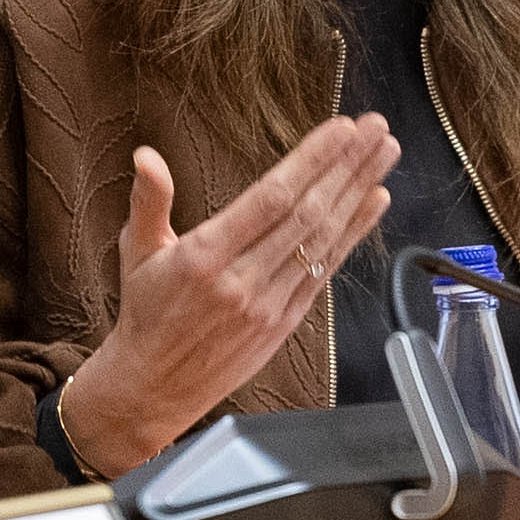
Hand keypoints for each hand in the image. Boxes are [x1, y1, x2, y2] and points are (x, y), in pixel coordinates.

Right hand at [63, 115, 396, 473]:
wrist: (153, 389)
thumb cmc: (146, 316)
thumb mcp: (136, 252)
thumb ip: (148, 201)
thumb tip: (146, 158)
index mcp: (204, 257)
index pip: (270, 198)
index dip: (311, 162)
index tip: (341, 130)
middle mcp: (242, 280)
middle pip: (308, 213)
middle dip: (348, 166)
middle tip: (377, 129)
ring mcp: (269, 303)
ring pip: (324, 239)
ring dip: (359, 192)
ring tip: (384, 154)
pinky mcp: (285, 321)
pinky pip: (326, 270)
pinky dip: (353, 234)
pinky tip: (373, 203)